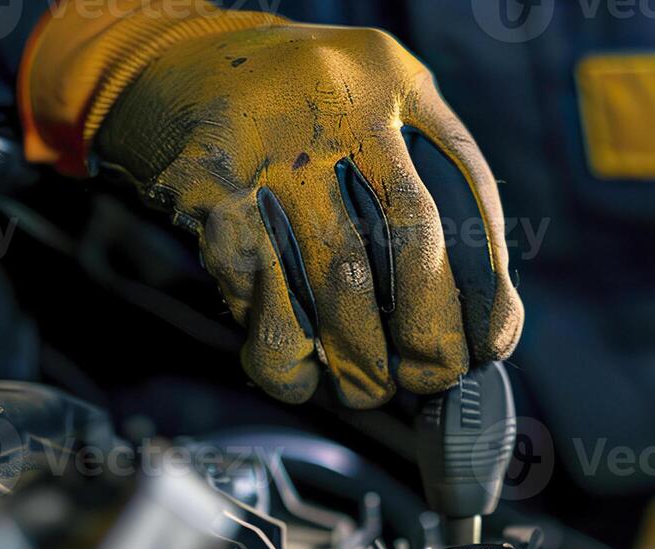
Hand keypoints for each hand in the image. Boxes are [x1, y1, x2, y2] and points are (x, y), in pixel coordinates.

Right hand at [22, 5, 521, 407]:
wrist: (161, 54)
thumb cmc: (286, 102)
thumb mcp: (367, 96)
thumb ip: (417, 168)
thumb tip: (473, 309)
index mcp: (395, 78)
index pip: (470, 187)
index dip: (491, 279)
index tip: (493, 342)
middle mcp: (341, 101)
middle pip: (414, 232)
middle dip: (430, 327)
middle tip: (431, 375)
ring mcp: (273, 143)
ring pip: (340, 273)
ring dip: (361, 353)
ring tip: (368, 389)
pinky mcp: (210, 186)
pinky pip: (262, 291)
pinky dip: (285, 351)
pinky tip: (299, 375)